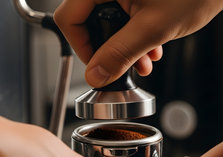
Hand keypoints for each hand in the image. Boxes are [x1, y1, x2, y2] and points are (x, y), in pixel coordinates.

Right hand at [54, 0, 222, 86]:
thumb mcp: (152, 29)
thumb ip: (119, 54)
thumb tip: (96, 75)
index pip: (69, 18)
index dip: (82, 48)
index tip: (100, 66)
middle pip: (88, 21)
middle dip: (110, 49)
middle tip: (128, 65)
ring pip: (108, 21)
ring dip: (125, 46)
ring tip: (147, 58)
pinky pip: (123, 15)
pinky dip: (135, 33)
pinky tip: (153, 44)